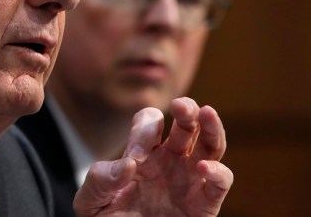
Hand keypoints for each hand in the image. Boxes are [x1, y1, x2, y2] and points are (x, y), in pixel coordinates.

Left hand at [73, 97, 231, 216]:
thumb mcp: (91, 201)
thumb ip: (100, 180)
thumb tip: (128, 164)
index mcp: (143, 153)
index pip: (149, 124)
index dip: (144, 131)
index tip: (135, 157)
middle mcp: (170, 161)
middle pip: (187, 124)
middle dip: (187, 108)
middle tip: (180, 104)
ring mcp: (189, 180)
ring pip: (211, 146)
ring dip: (212, 127)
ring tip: (207, 113)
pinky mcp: (203, 205)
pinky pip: (220, 183)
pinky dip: (218, 172)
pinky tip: (204, 167)